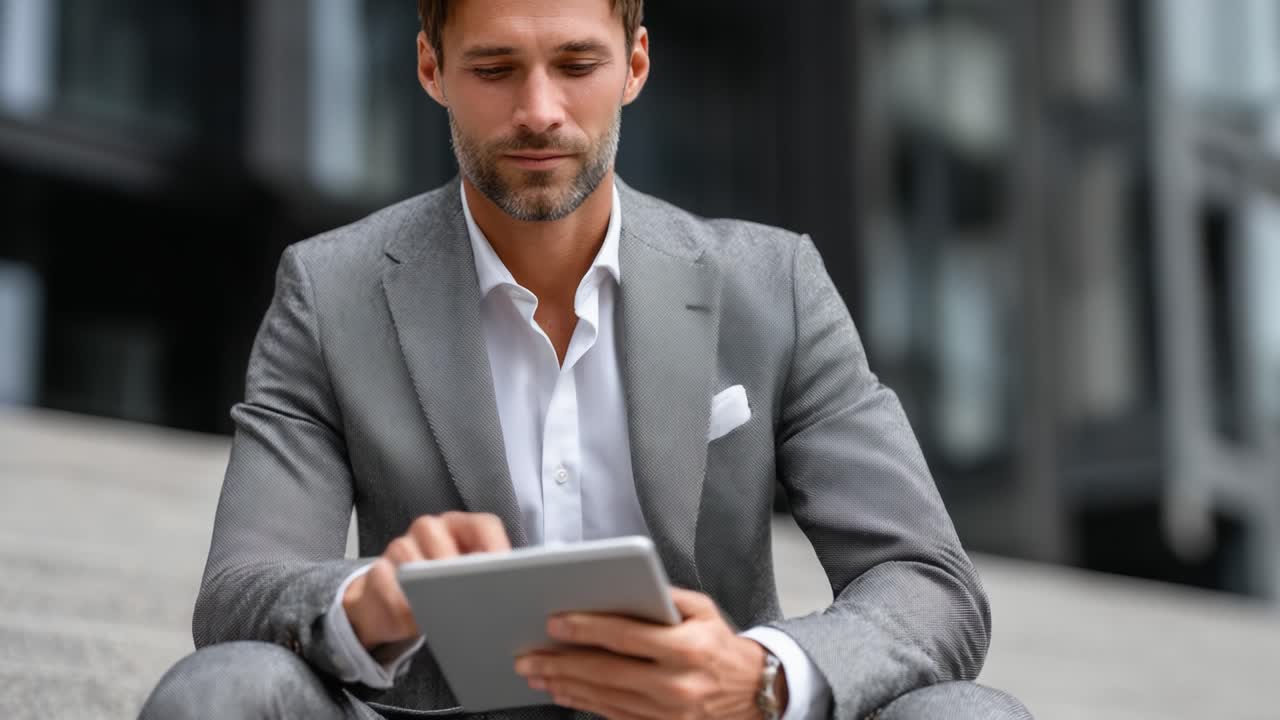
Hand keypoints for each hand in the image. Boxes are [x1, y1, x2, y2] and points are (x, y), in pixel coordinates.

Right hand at [343, 511, 510, 649]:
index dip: (496, 548)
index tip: (506, 575)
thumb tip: (517, 594)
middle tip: (476, 596)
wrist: (388, 601)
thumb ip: (487, 577)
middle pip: (445, 540)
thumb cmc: (437, 589)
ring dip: (430, 590)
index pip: (484, 526)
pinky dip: (405, 607)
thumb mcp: (465, 580)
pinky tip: (416, 620)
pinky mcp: (376, 572)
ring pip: (415, 563)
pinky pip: (391, 588)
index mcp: (459, 525)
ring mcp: (400, 546)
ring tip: (446, 611)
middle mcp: (429, 528)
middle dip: (461, 571)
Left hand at [514, 587, 786, 719]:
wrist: (754, 694)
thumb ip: (664, 597)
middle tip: (528, 655)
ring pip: (604, 698)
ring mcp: (667, 712)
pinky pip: (614, 716)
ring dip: (565, 686)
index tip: (555, 622)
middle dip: (561, 663)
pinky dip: (584, 703)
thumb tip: (620, 586)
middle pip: (606, 672)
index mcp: (686, 648)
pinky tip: (563, 692)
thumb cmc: (721, 646)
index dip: (587, 629)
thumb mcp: (703, 610)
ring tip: (536, 673)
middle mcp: (675, 684)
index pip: (626, 637)